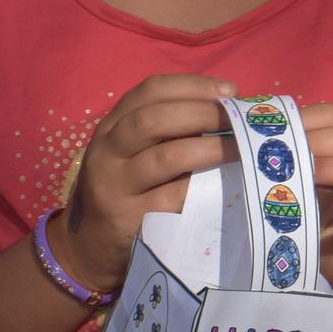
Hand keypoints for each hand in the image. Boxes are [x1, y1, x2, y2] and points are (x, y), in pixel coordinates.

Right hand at [58, 75, 238, 292]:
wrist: (92, 246)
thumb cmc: (129, 189)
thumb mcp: (136, 153)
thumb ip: (170, 130)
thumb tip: (229, 110)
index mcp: (111, 126)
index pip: (150, 90)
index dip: (193, 85)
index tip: (230, 90)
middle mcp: (106, 152)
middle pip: (153, 119)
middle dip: (202, 114)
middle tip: (237, 121)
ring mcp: (114, 187)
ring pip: (166, 157)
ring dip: (210, 149)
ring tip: (240, 149)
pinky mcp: (127, 220)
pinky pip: (174, 198)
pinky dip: (202, 188)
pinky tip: (223, 185)